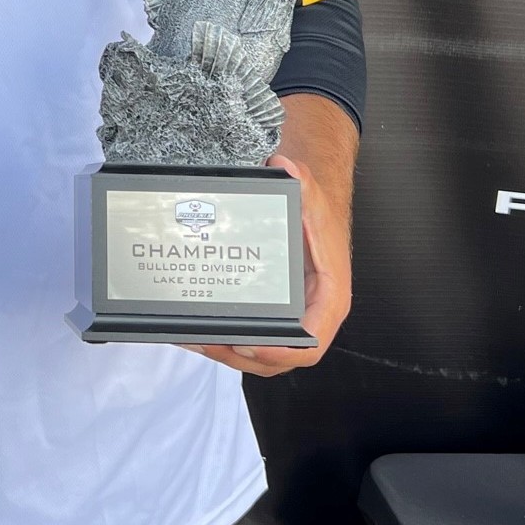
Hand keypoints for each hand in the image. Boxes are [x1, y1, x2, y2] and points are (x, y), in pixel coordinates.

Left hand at [183, 151, 351, 376]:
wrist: (314, 207)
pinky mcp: (275, 311)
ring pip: (263, 353)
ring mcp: (293, 316)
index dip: (281, 351)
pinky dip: (228, 339)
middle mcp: (312, 314)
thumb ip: (302, 182)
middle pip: (280, 357)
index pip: (309, 341)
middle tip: (209, 342)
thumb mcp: (311, 195)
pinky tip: (199, 329)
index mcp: (328, 298)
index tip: (251, 345)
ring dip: (230, 352)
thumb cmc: (318, 211)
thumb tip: (285, 168)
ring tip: (196, 339)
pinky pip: (254, 335)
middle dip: (243, 355)